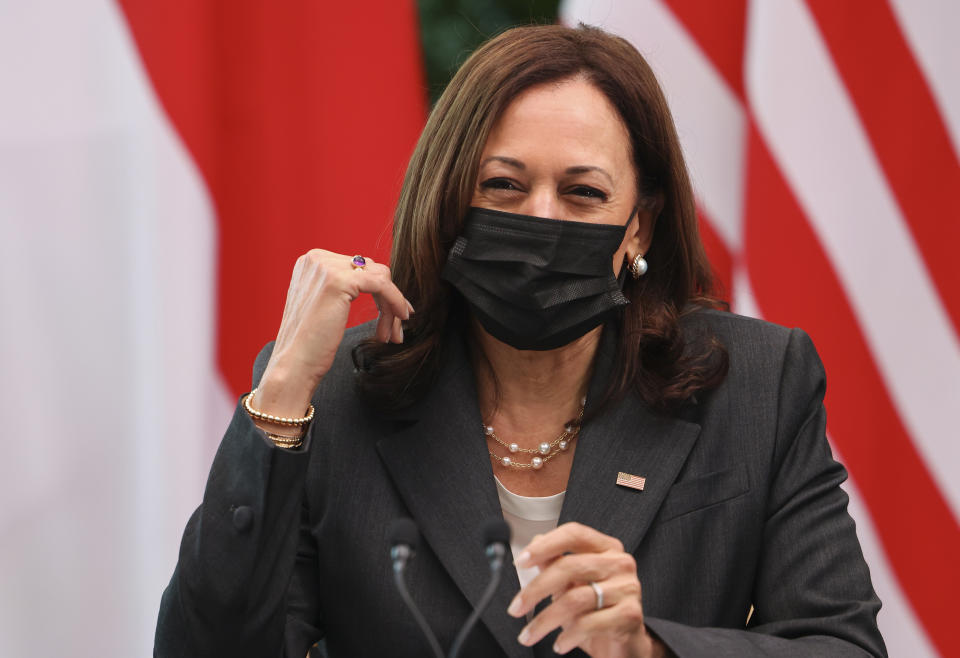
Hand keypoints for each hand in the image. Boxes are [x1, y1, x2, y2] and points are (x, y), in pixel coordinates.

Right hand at [253, 250, 412, 421]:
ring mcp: (327, 267)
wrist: (294, 365)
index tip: (392, 316)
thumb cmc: (310, 345)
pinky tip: (401, 318)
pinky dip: (395, 301)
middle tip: (394, 331)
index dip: (380, 292)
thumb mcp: (326, 306)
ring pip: (380, 278)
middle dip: (387, 301)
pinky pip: (382, 284)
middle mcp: (317, 259)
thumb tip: (381, 282)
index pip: (359, 267)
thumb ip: (345, 288)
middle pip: (371, 271)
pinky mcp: (340, 281)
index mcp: (311, 262)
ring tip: (393, 335)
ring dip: (391, 307)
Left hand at [507, 522, 664, 656]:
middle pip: (569, 567)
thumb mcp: (573, 585)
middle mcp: (619, 563)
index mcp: (606, 547)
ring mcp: (627, 588)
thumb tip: (533, 547)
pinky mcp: (631, 615)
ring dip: (545, 620)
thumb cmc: (597, 610)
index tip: (521, 562)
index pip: (573, 534)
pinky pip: (589, 623)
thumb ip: (556, 564)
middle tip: (516, 607)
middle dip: (535, 589)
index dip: (545, 545)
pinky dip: (567, 636)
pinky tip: (559, 644)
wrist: (626, 644)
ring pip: (575, 599)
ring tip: (528, 634)